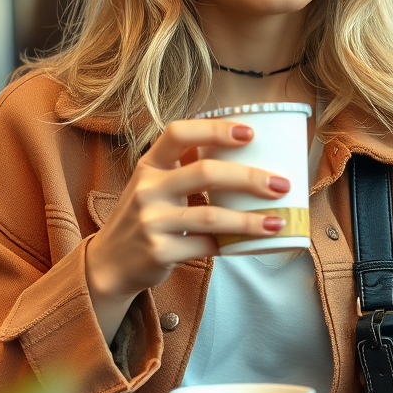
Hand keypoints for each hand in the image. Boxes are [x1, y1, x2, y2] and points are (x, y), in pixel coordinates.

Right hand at [85, 119, 289, 341]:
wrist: (110, 263)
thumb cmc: (145, 216)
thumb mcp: (153, 184)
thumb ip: (184, 166)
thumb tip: (243, 148)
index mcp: (149, 165)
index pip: (179, 133)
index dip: (215, 129)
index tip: (250, 133)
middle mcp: (147, 189)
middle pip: (205, 172)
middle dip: (249, 177)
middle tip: (281, 184)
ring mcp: (151, 221)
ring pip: (211, 215)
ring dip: (250, 220)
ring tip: (278, 222)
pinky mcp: (159, 252)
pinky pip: (206, 246)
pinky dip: (231, 245)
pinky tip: (250, 244)